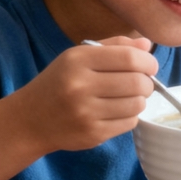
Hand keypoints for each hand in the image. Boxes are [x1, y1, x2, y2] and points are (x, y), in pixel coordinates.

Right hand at [10, 36, 157, 152]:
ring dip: (140, 100)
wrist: (30, 119)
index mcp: (78, 60)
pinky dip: (130, 116)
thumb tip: (147, 45)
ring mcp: (86, 113)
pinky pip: (129, 123)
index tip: (150, 65)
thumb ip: (114, 46)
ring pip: (136, 104)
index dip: (147, 61)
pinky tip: (118, 111)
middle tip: (142, 82)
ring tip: (129, 96)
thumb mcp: (79, 56)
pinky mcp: (92, 134)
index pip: (128, 58)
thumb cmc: (59, 82)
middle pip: (136, 82)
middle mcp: (81, 86)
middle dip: (147, 82)